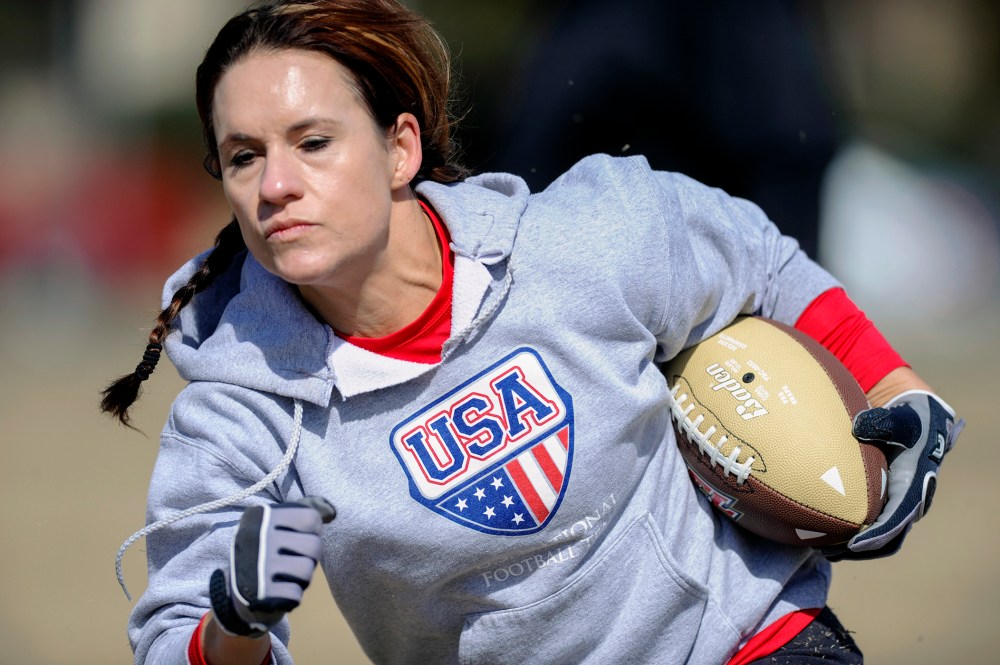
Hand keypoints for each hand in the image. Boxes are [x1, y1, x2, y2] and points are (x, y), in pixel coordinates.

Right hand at [209, 496, 335, 635]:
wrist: (237, 591)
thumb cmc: (267, 552)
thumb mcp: (280, 524)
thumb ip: (307, 511)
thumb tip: (333, 511)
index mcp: (261, 515)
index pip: (311, 518)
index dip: (311, 532)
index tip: (295, 538)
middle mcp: (256, 536)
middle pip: (314, 545)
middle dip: (309, 557)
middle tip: (291, 561)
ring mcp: (257, 565)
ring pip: (307, 570)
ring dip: (301, 578)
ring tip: (284, 575)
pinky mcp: (259, 593)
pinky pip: (296, 594)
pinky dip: (291, 596)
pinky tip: (276, 591)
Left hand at [825, 390, 962, 560]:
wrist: (920, 424)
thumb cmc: (907, 420)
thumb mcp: (898, 418)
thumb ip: (881, 422)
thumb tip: (858, 426)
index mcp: (914, 485)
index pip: (896, 518)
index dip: (876, 534)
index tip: (854, 545)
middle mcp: (911, 501)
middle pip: (888, 537)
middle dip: (861, 549)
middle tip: (829, 552)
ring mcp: (901, 505)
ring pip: (883, 539)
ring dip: (857, 549)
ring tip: (825, 552)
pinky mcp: (890, 503)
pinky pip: (876, 528)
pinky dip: (856, 537)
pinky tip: (828, 537)